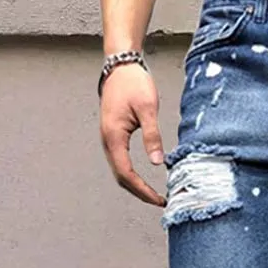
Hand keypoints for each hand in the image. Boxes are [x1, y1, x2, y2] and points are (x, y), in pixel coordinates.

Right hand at [100, 64, 165, 205]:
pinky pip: (120, 162)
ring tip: (154, 195)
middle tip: (159, 202)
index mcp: (113, 136)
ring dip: (135, 186)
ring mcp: (108, 139)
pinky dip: (132, 175)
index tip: (158, 199)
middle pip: (121, 177)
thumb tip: (157, 163)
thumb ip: (152, 136)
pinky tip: (145, 180)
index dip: (142, 190)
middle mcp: (107, 141)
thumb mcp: (148, 108)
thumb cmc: (133, 83)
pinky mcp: (113, 136)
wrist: (120, 66)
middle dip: (139, 192)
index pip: (126, 173)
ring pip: (119, 171)